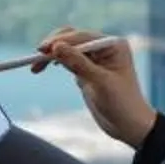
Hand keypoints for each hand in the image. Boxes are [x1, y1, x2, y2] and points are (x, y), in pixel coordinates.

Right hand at [34, 26, 154, 148]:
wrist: (129, 126)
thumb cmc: (121, 104)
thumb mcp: (99, 83)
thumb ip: (78, 63)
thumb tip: (56, 46)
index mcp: (113, 45)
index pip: (82, 37)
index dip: (61, 41)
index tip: (42, 50)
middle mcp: (104, 48)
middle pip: (72, 39)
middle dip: (53, 46)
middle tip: (36, 58)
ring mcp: (95, 58)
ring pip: (67, 49)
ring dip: (51, 55)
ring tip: (35, 68)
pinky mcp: (86, 70)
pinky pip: (67, 60)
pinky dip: (55, 62)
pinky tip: (44, 67)